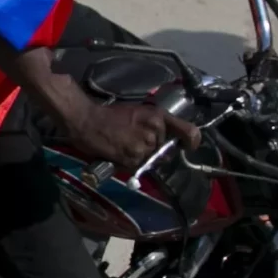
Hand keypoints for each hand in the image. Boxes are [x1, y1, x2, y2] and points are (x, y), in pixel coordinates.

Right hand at [62, 95, 198, 172]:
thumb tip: (169, 140)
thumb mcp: (138, 111)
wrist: (85, 120)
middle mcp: (155, 131)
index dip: (192, 142)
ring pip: (150, 158)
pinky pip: (138, 166)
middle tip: (134, 141)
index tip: (188, 146)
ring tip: (123, 146)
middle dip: (152, 148)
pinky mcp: (132, 158)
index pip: (188, 132)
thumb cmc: (109, 114)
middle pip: (163, 148)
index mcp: (158, 117)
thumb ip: (155, 124)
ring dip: (139, 156)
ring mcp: (144, 146)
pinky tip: (118, 152)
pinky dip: (130, 162)